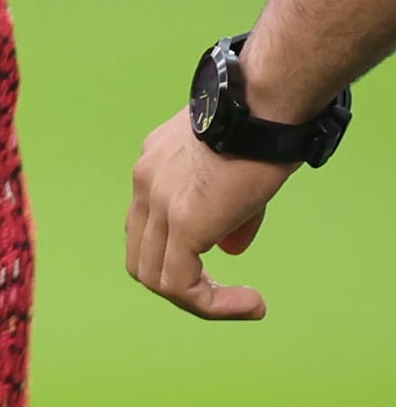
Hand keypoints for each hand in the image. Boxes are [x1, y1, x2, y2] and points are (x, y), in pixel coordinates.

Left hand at [126, 109, 289, 321]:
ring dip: (198, 300)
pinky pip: (181, 283)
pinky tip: (250, 304)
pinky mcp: (184, 221)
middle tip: (223, 294)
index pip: (146, 225)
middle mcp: (145, 182)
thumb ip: (228, 213)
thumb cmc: (264, 125)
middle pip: (141, 254)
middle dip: (180, 282)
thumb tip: (228, 249)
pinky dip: (211, 304)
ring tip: (244, 304)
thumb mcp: (238, 170)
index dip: (177, 253)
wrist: (264, 102)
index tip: (219, 260)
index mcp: (154, 166)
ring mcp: (158, 201)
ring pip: (154, 275)